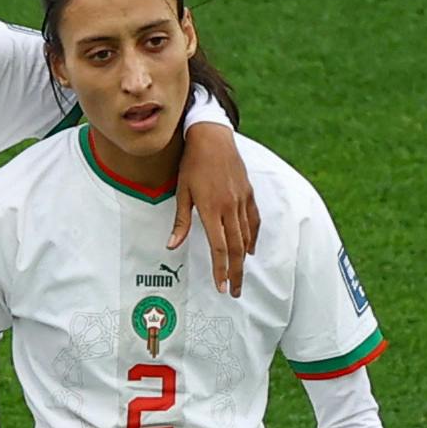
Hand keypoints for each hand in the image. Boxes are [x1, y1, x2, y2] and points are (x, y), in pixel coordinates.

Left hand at [168, 123, 261, 296]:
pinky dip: (253, 237)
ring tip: (239, 275)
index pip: (219, 247)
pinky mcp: (248, 193)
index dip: (220, 270)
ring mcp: (241, 200)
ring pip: (247, 236)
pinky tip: (250, 249)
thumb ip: (180, 221)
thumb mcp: (181, 192)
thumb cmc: (192, 163)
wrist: (212, 137)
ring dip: (243, 259)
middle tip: (233, 291)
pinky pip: (254, 220)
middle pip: (236, 248)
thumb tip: (172, 246)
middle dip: (235, 273)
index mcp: (211, 208)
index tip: (220, 286)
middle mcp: (230, 207)